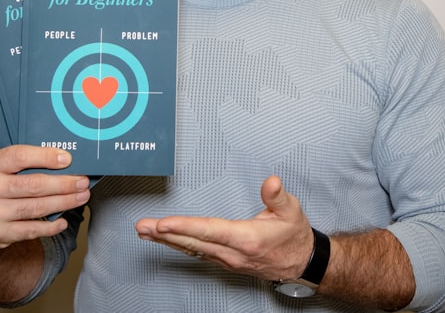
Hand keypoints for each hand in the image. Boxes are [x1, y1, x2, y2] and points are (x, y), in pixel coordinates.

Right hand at [0, 145, 90, 255]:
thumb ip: (20, 161)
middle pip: (34, 185)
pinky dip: (51, 226)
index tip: (68, 159)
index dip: (46, 157)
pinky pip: (32, 230)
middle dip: (64, 183)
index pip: (19, 156)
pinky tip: (63, 220)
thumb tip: (61, 159)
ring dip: (64, 202)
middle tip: (82, 181)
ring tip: (81, 197)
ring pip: (37, 208)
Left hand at [134, 175, 313, 280]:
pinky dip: (178, 244)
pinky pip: (197, 252)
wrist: (301, 263)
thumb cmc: (294, 236)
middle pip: (193, 242)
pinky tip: (166, 240)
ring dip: (166, 240)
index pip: (209, 231)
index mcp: (247, 238)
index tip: (164, 223)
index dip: (185, 227)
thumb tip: (270, 182)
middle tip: (143, 226)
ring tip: (145, 232)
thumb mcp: (292, 212)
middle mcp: (233, 252)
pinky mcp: (225, 260)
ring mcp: (227, 259)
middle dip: (165, 234)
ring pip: (192, 248)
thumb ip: (278, 196)